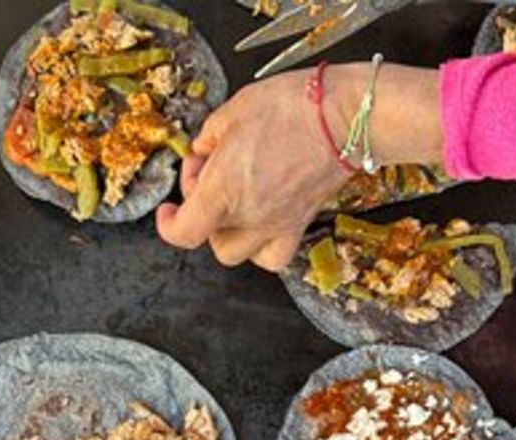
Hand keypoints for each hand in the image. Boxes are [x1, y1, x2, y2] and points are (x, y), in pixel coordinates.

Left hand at [156, 63, 443, 271]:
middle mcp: (249, 216)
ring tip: (234, 203)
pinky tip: (261, 221)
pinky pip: (273, 256)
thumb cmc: (295, 107)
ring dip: (227, 233)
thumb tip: (203, 150)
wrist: (347, 117)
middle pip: (208, 238)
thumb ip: (209, 137)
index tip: (168, 210)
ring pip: (238, 254)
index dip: (168, 225)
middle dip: (201, 211)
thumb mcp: (234, 110)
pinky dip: (261, 248)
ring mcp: (277, 225)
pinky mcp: (299, 223)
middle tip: (210, 179)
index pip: (183, 232)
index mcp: (225, 189)